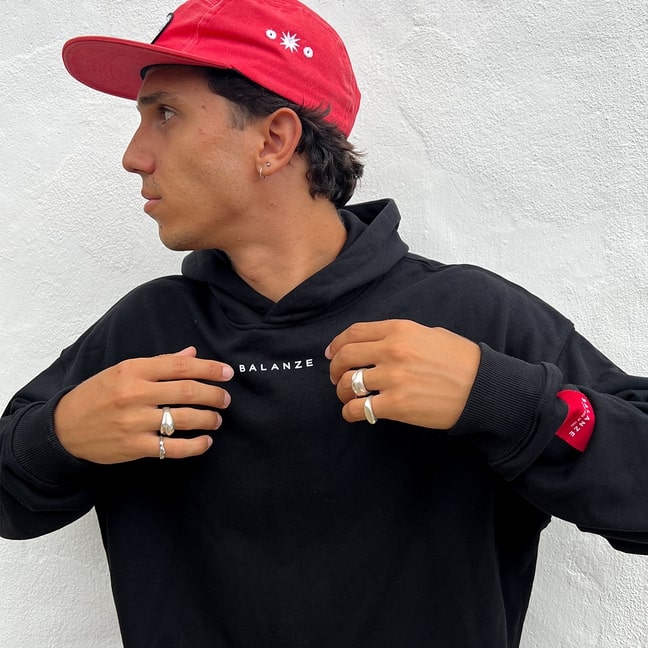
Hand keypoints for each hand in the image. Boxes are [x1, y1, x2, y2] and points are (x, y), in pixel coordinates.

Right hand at [53, 347, 232, 462]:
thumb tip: (192, 353)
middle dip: (214, 395)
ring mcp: (135, 422)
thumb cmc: (97, 394)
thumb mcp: (123, 370)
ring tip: (217, 419)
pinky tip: (205, 442)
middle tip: (226, 399)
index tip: (227, 373)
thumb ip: (160, 363)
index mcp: (134, 370)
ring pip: (184, 419)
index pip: (181, 366)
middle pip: (188, 391)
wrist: (64, 428)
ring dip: (208, 419)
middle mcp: (136, 394)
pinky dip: (194, 446)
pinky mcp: (134, 446)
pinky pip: (172, 447)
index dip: (209, 368)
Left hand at [326, 320, 479, 428]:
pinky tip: (355, 413)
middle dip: (334, 368)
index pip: (354, 332)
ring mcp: (393, 378)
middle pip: (345, 356)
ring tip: (347, 397)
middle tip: (336, 377)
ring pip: (347, 383)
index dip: (337, 344)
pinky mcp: (396, 405)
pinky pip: (358, 409)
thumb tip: (376, 344)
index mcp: (399, 330)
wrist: (483, 388)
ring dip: (341, 392)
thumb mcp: (430, 334)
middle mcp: (392, 350)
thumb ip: (400, 336)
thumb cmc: (461, 360)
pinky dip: (350, 412)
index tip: (331, 354)